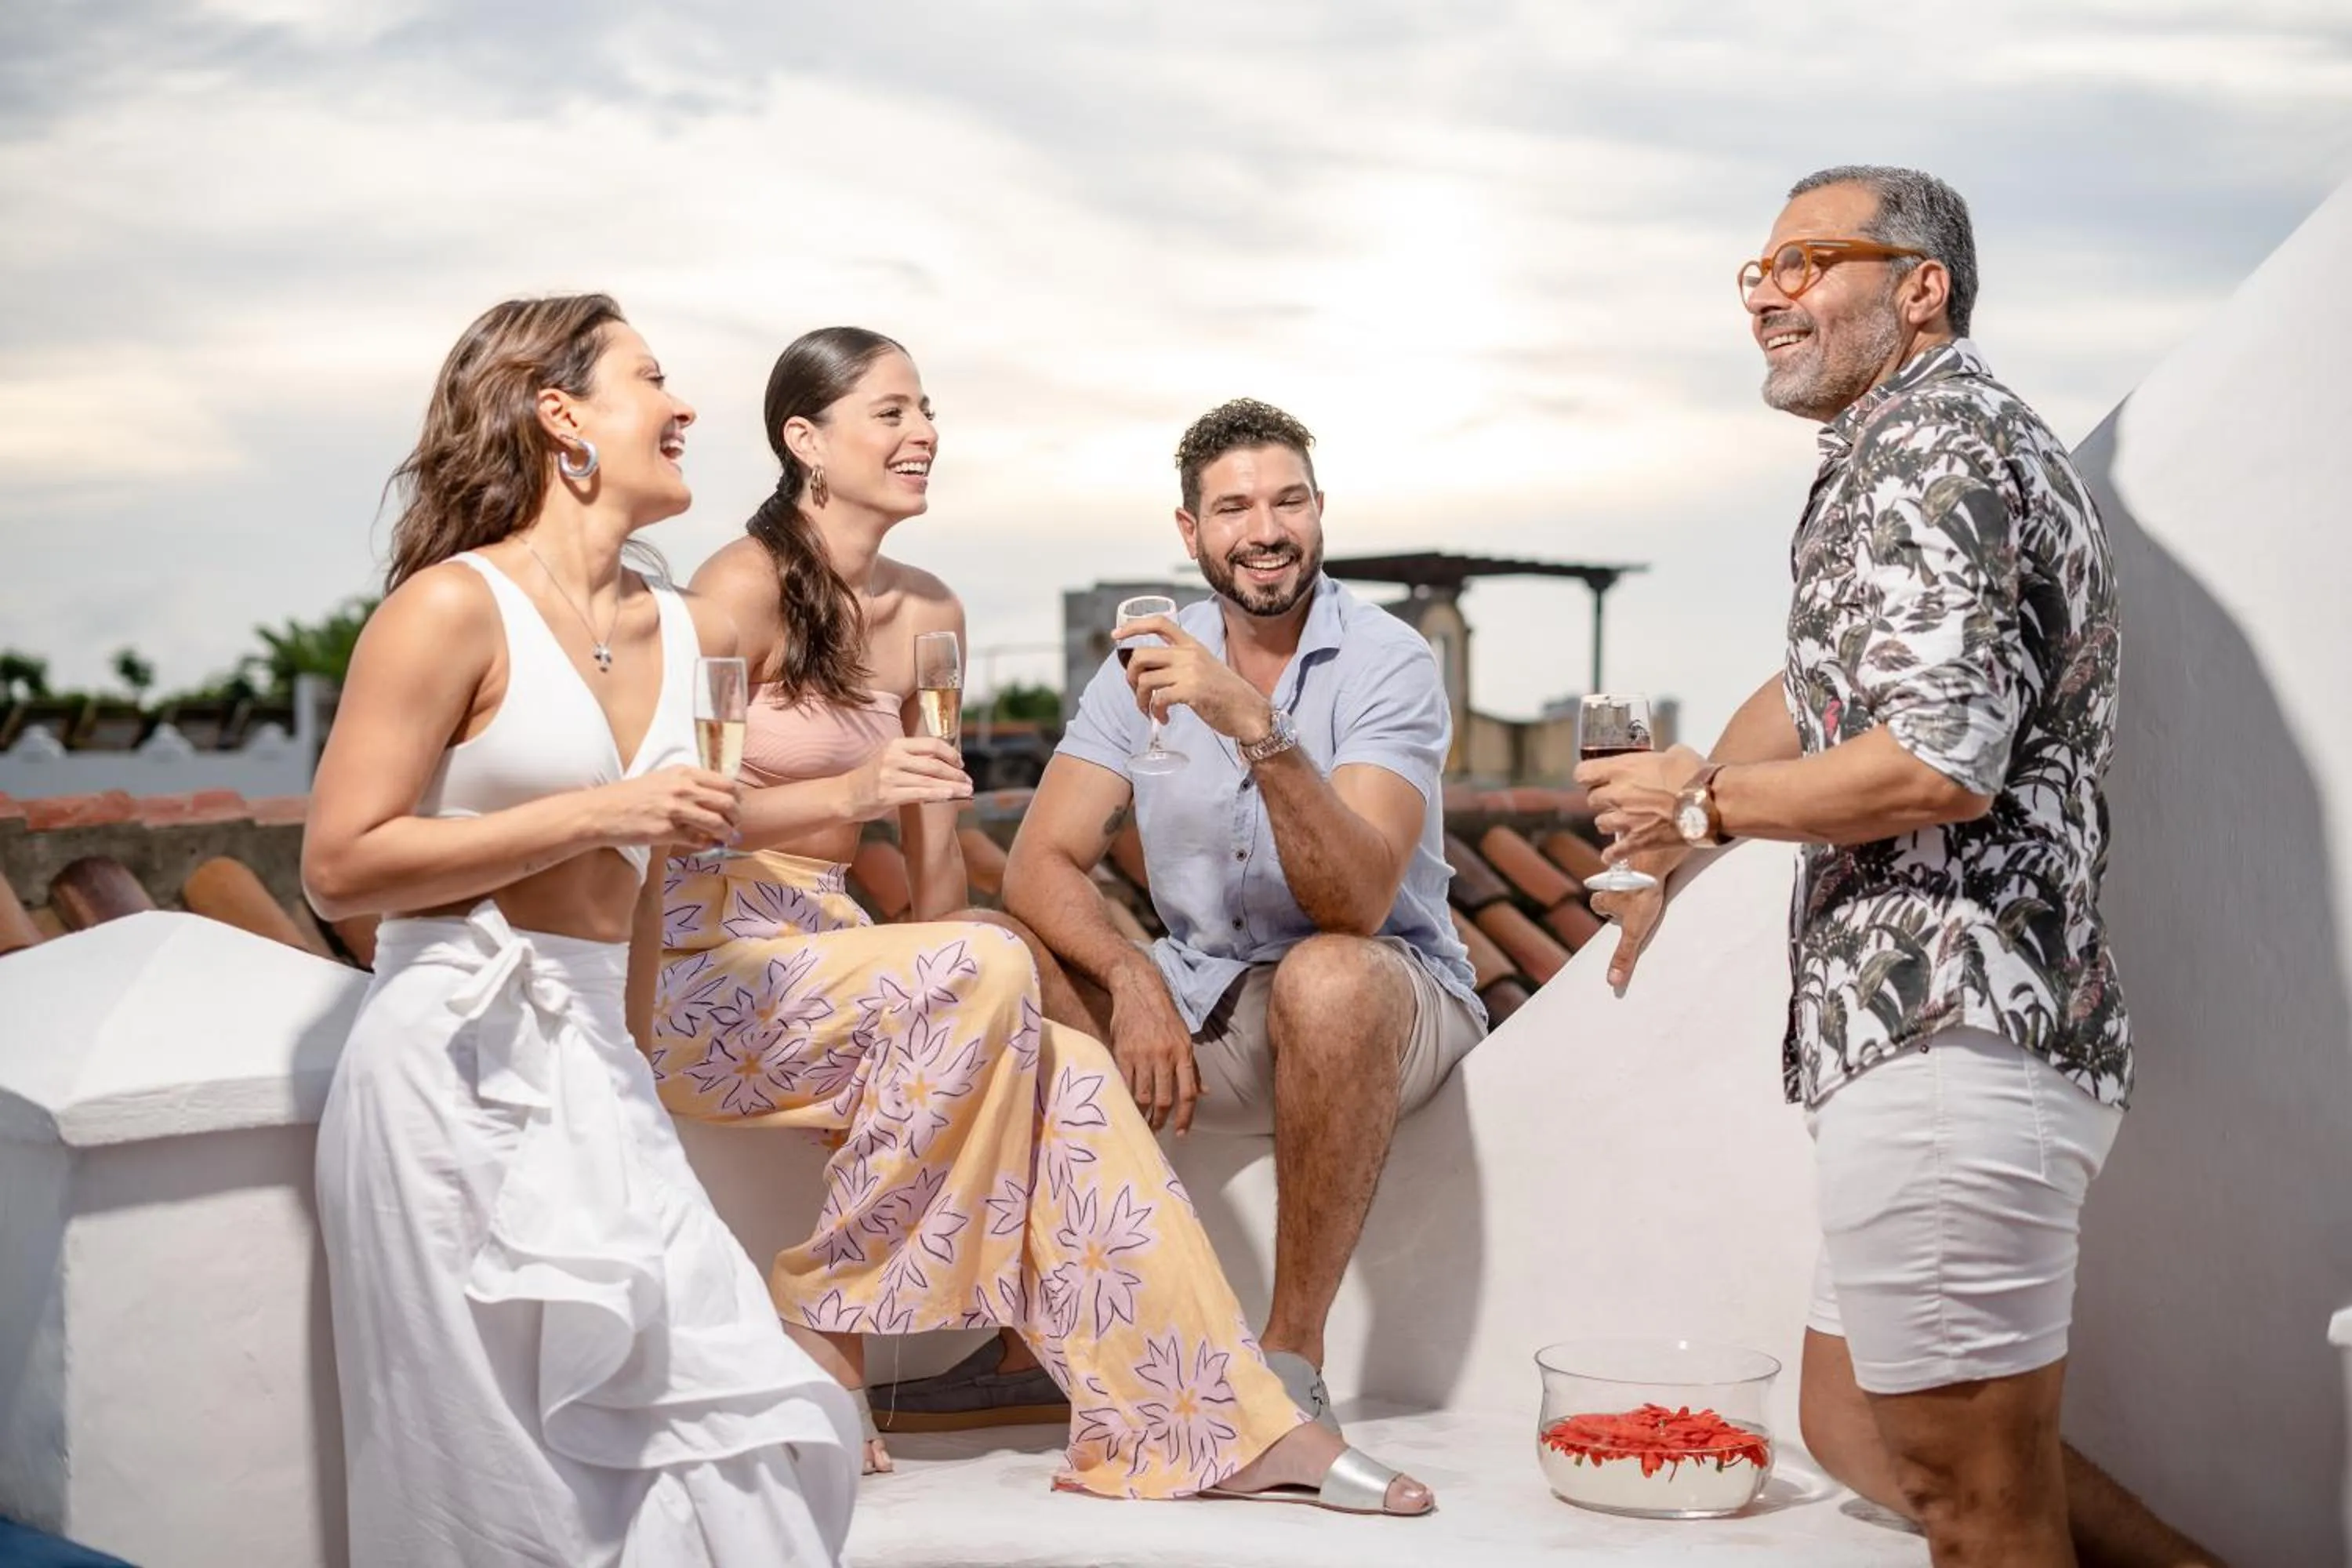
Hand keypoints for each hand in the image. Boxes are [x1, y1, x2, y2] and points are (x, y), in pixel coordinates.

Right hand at [594, 765, 739, 849]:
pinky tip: (706, 846)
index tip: (735, 808)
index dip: (736, 799)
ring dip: (727, 834)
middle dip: (736, 818)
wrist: (600, 811)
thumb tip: (714, 798)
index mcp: (683, 772)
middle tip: (734, 826)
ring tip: (726, 839)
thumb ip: (687, 784)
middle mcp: (682, 788)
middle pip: (728, 803)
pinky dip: (707, 845)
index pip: (726, 784)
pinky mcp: (666, 831)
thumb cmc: (630, 796)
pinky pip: (699, 840)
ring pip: (718, 823)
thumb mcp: (661, 779)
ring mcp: (675, 810)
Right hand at [847, 736, 971, 822]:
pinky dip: (938, 794)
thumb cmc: (871, 779)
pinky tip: (950, 796)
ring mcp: (890, 776)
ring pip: (930, 779)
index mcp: (896, 745)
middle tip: (969, 781)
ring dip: (953, 785)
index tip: (961, 763)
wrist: (844, 795)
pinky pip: (919, 793)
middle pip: (934, 762)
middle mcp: (893, 757)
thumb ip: (912, 759)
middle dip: (956, 773)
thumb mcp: (890, 760)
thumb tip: (943, 765)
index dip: (951, 753)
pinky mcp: (888, 794)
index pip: (932, 744)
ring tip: (967, 790)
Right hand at [1106, 972, 1200, 1134]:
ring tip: (1140, 1122)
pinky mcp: (1122, 1052)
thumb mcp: (1184, 1039)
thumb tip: (1204, 1093)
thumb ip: (1192, 1068)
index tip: (1181, 1133)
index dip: (1185, 1117)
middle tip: (1156, 1130)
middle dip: (1160, 1120)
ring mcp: (1141, 1055)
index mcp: (1183, 1053)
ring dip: (1141, 1114)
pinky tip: (1125, 1105)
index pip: (1188, 1092)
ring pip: (1142, 1095)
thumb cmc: (1164, 1017)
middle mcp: (1164, 1055)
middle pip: (1163, 1099)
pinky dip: (1125, 1098)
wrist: (1139, 992)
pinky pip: (1124, 1083)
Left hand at [1113, 615, 1274, 743]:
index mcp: (1192, 644)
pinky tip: (1163, 718)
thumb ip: (1180, 662)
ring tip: (1150, 710)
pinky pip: (1157, 698)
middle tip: (1136, 692)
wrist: (1249, 711)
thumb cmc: (1224, 693)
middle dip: (1129, 676)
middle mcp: (1189, 654)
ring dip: (1140, 699)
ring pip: (1144, 680)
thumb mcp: (1204, 666)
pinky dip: (1154, 711)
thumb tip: (1147, 670)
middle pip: (1141, 655)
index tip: (1115, 635)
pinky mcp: (1191, 691)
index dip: (1133, 626)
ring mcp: (1190, 672)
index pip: (1159, 623)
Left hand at [1576, 743, 1707, 860]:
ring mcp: (1625, 820)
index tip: (1594, 776)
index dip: (1587, 775)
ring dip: (1609, 821)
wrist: (1709, 802)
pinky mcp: (1638, 841)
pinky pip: (1615, 852)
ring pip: (1600, 823)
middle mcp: (1617, 794)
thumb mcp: (1676, 753)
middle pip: (1592, 799)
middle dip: (1602, 798)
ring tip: (1620, 820)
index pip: (1583, 773)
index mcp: (1622, 769)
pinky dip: (1613, 854)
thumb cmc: (1694, 774)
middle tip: (1616, 797)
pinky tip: (1612, 855)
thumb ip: (1662, 757)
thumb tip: (1666, 759)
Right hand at [1587, 848, 1685, 990]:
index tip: (1613, 913)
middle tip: (1630, 893)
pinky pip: (1637, 850)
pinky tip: (1656, 855)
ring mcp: (1626, 864)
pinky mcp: (1641, 851)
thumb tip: (1612, 981)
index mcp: (1607, 897)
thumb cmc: (1643, 898)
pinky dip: (1642, 851)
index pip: (1598, 903)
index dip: (1604, 907)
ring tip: (1644, 874)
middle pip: (1608, 884)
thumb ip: (1623, 954)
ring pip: (1621, 865)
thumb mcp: (1634, 931)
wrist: (1655, 865)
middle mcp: (1612, 880)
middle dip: (1614, 887)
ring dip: (1627, 868)